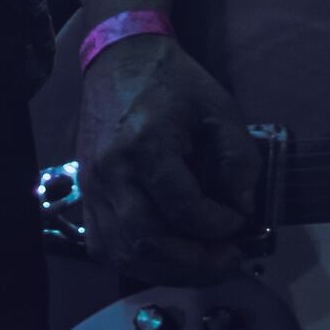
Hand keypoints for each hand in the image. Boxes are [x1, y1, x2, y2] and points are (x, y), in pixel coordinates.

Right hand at [72, 25, 254, 280]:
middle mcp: (112, 171)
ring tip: (202, 264)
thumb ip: (239, 158)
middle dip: (193, 262)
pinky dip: (137, 262)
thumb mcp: (219, 108)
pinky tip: (166, 257)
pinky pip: (104, 246)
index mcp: (146, 143)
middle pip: (146, 240)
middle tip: (228, 260)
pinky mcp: (85, 194)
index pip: (182, 207)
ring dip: (167, 270)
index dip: (218, 225)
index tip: (242, 222)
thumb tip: (244, 208)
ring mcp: (92, 186)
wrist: (119, 59)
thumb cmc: (172, 82)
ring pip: (122, 251)